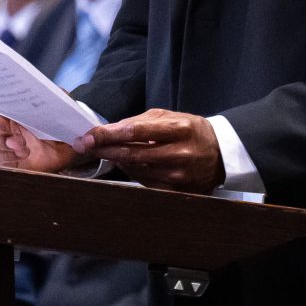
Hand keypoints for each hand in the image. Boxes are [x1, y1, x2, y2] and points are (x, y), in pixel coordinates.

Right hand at [0, 104, 93, 173]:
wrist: (71, 145)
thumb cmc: (66, 121)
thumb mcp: (70, 111)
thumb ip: (74, 116)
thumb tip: (86, 140)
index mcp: (11, 100)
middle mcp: (1, 118)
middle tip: (3, 125)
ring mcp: (0, 138)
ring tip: (20, 144)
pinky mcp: (5, 158)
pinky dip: (5, 156)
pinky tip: (22, 154)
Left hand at [83, 111, 224, 192]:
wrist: (221, 153)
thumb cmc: (191, 130)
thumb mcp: (170, 117)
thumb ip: (140, 122)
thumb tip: (110, 130)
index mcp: (178, 129)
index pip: (136, 131)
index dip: (109, 134)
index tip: (89, 135)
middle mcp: (179, 153)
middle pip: (133, 154)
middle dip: (105, 149)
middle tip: (84, 145)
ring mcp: (179, 174)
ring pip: (136, 169)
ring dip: (115, 161)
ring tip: (101, 152)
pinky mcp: (177, 189)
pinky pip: (145, 181)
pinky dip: (131, 172)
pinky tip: (124, 164)